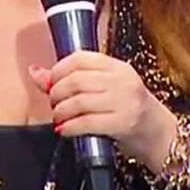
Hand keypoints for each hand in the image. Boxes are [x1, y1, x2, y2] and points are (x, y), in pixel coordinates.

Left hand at [28, 51, 176, 171]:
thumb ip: (67, 79)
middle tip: (53, 103)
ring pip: (80, 101)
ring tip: (58, 116)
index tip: (50, 83)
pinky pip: (88, 122)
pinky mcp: (124, 123)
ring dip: (61, 111)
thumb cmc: (122, 105)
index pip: (79, 59)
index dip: (58, 70)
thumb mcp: (100, 86)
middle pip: (76, 81)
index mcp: (115, 66)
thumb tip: (34, 71)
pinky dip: (70, 126)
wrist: (155, 131)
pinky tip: (64, 129)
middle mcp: (121, 80)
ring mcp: (124, 101)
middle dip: (56, 93)